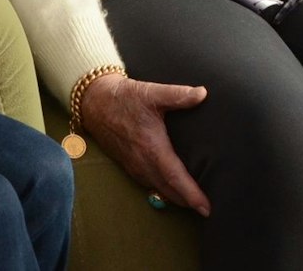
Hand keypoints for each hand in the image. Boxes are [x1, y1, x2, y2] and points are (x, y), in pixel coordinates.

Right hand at [77, 73, 211, 215]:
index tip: (206, 207)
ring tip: (194, 203)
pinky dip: (163, 190)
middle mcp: (142, 162)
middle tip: (208, 210)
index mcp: (152, 147)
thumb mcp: (152, 92)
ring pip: (158, 189)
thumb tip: (203, 93)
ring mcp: (134, 165)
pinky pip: (148, 184)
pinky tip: (171, 188)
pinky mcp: (128, 164)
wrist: (94, 102)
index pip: (175, 177)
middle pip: (169, 190)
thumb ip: (178, 94)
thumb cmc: (123, 97)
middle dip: (188, 202)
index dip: (192, 194)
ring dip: (176, 198)